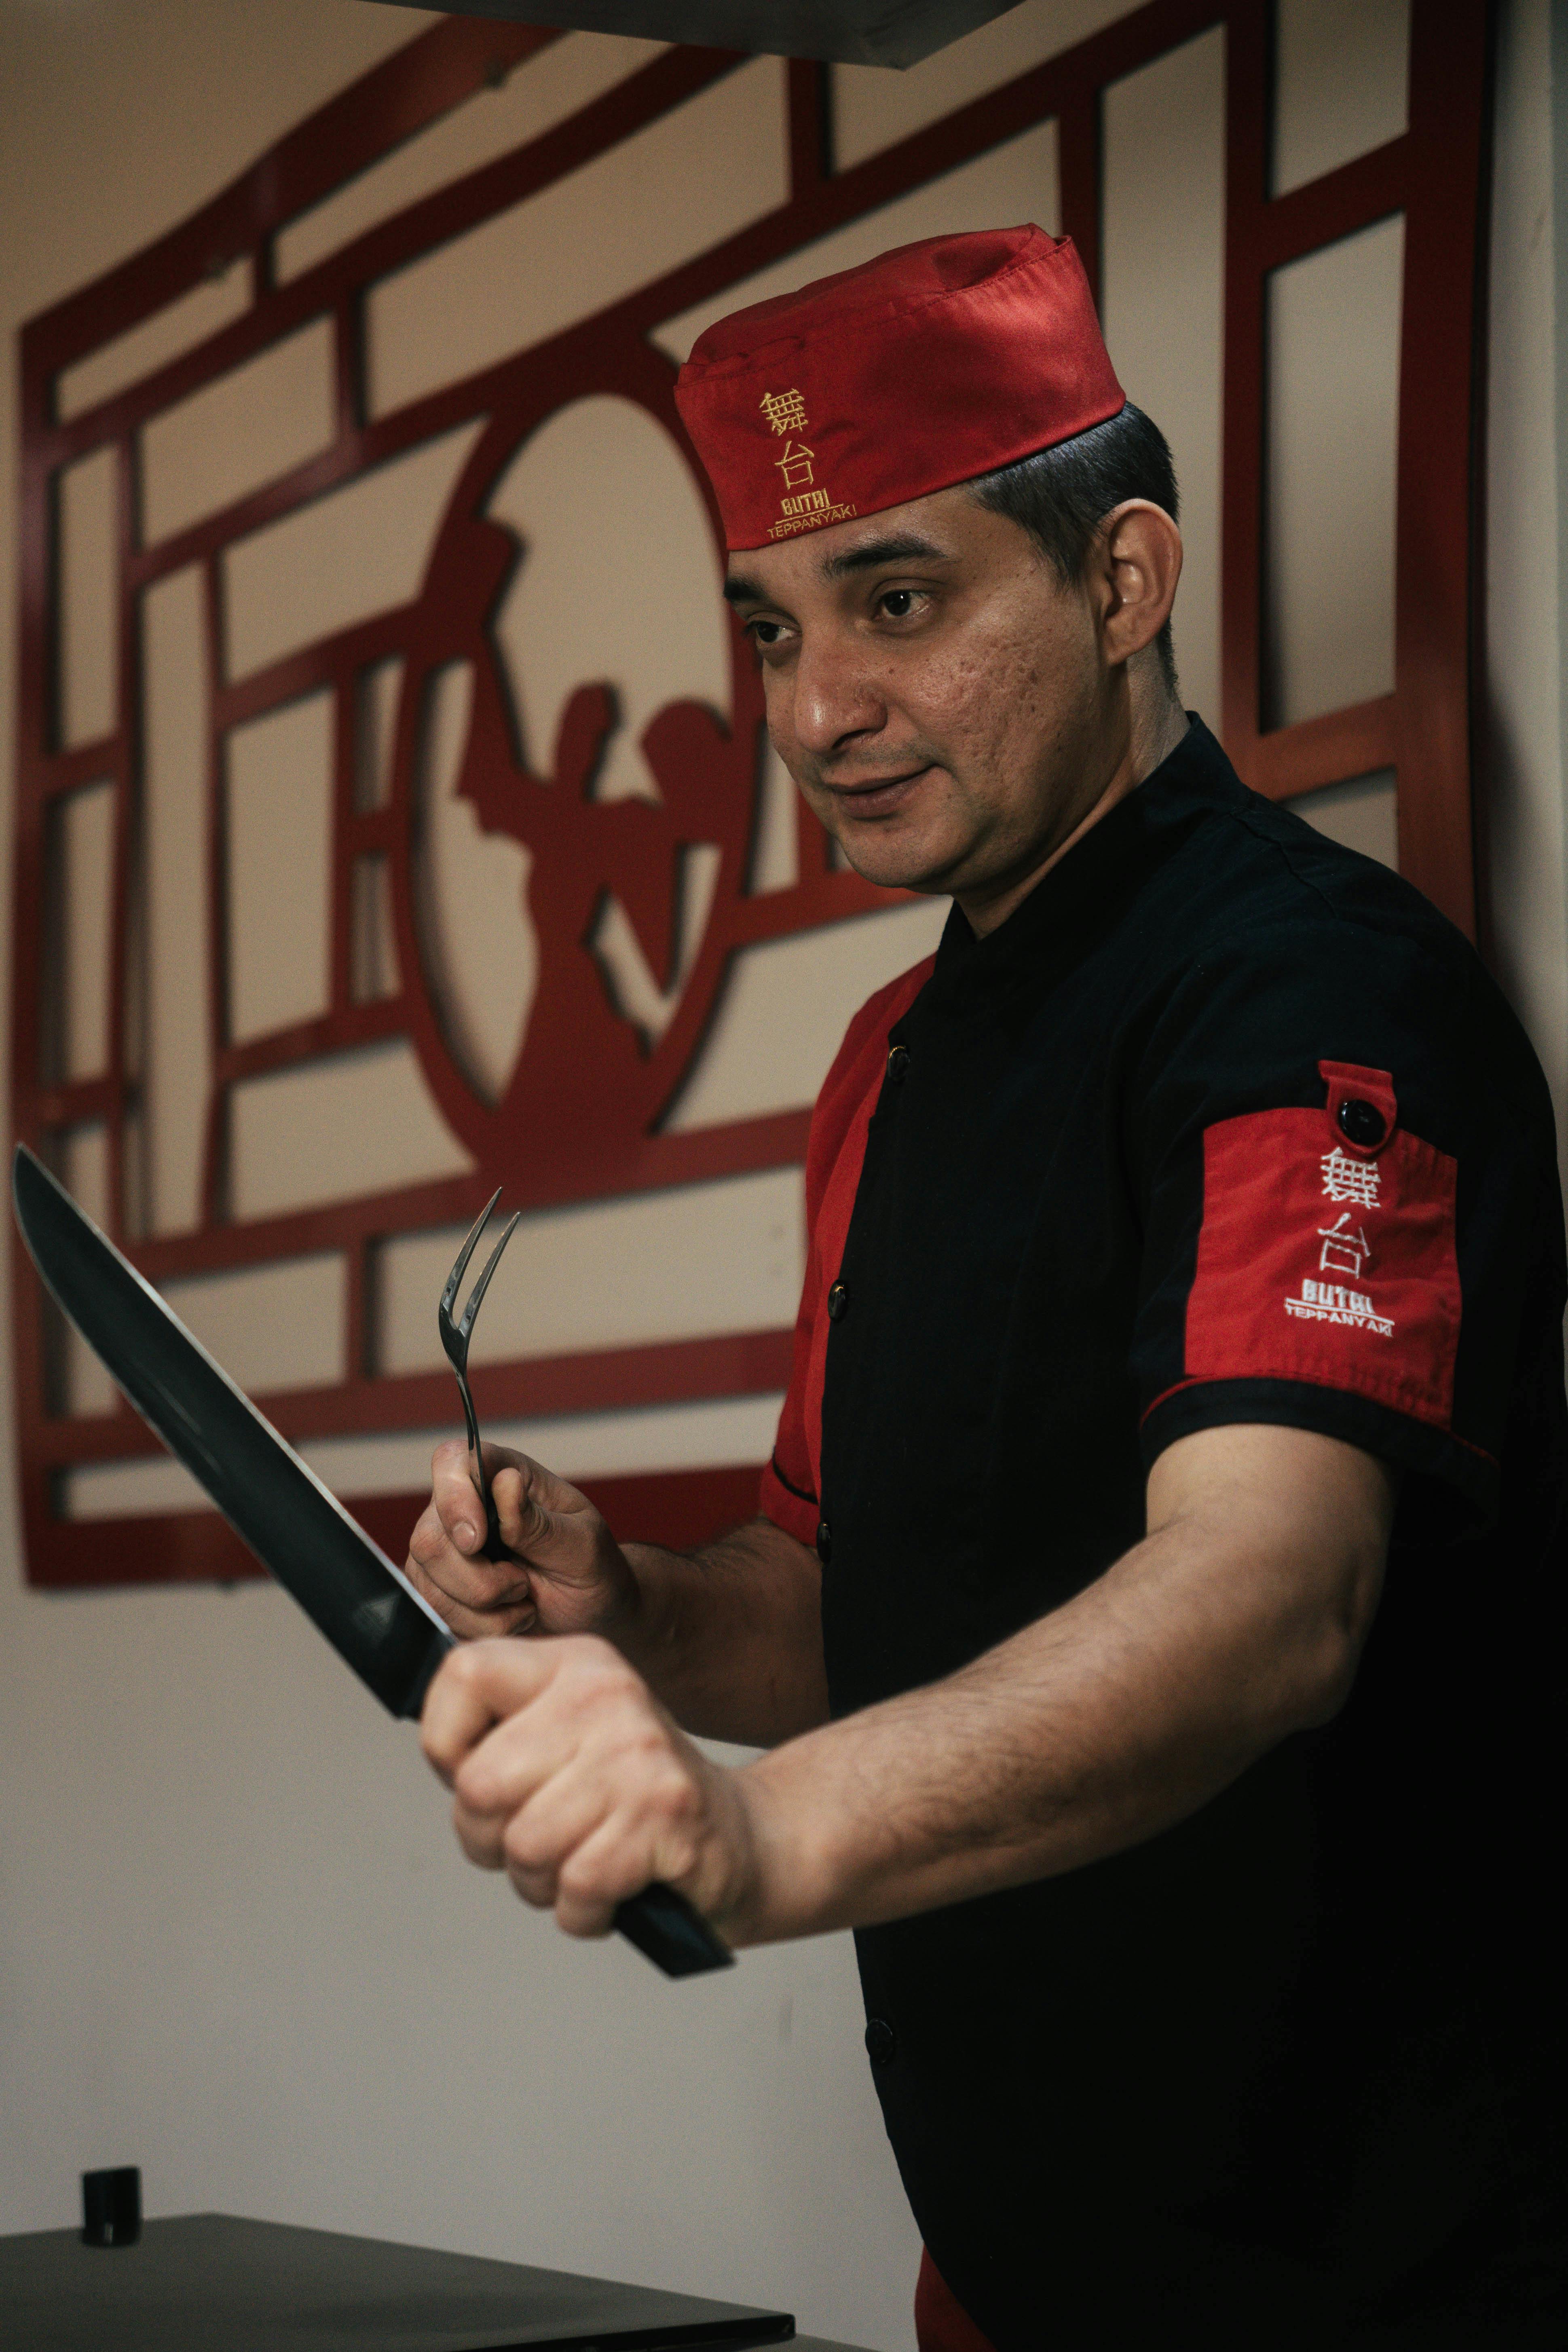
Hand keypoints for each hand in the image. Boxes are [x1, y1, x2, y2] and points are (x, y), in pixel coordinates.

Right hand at [404, 1441, 637, 1640]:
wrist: (594, 1617)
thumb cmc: (592, 1569)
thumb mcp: (581, 1544)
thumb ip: (538, 1522)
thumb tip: (505, 1482)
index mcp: (503, 1476)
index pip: (452, 1462)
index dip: (454, 1498)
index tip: (478, 1539)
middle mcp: (467, 1508)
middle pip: (428, 1537)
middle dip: (478, 1579)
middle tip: (523, 1585)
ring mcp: (448, 1551)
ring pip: (427, 1583)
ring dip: (483, 1607)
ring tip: (524, 1600)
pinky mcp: (441, 1591)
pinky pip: (436, 1614)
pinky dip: (479, 1627)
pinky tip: (511, 1618)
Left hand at [419, 1636, 765, 1943]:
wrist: (743, 1840)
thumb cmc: (635, 1800)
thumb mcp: (567, 1738)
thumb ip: (502, 1737)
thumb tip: (444, 1764)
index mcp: (574, 1664)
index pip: (462, 1674)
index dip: (446, 1745)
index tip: (479, 1775)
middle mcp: (605, 1693)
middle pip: (479, 1785)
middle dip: (489, 1840)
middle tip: (534, 1842)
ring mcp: (638, 1753)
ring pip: (523, 1846)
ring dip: (539, 1882)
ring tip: (578, 1864)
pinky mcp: (664, 1816)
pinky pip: (575, 1888)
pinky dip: (581, 1913)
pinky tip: (610, 1894)